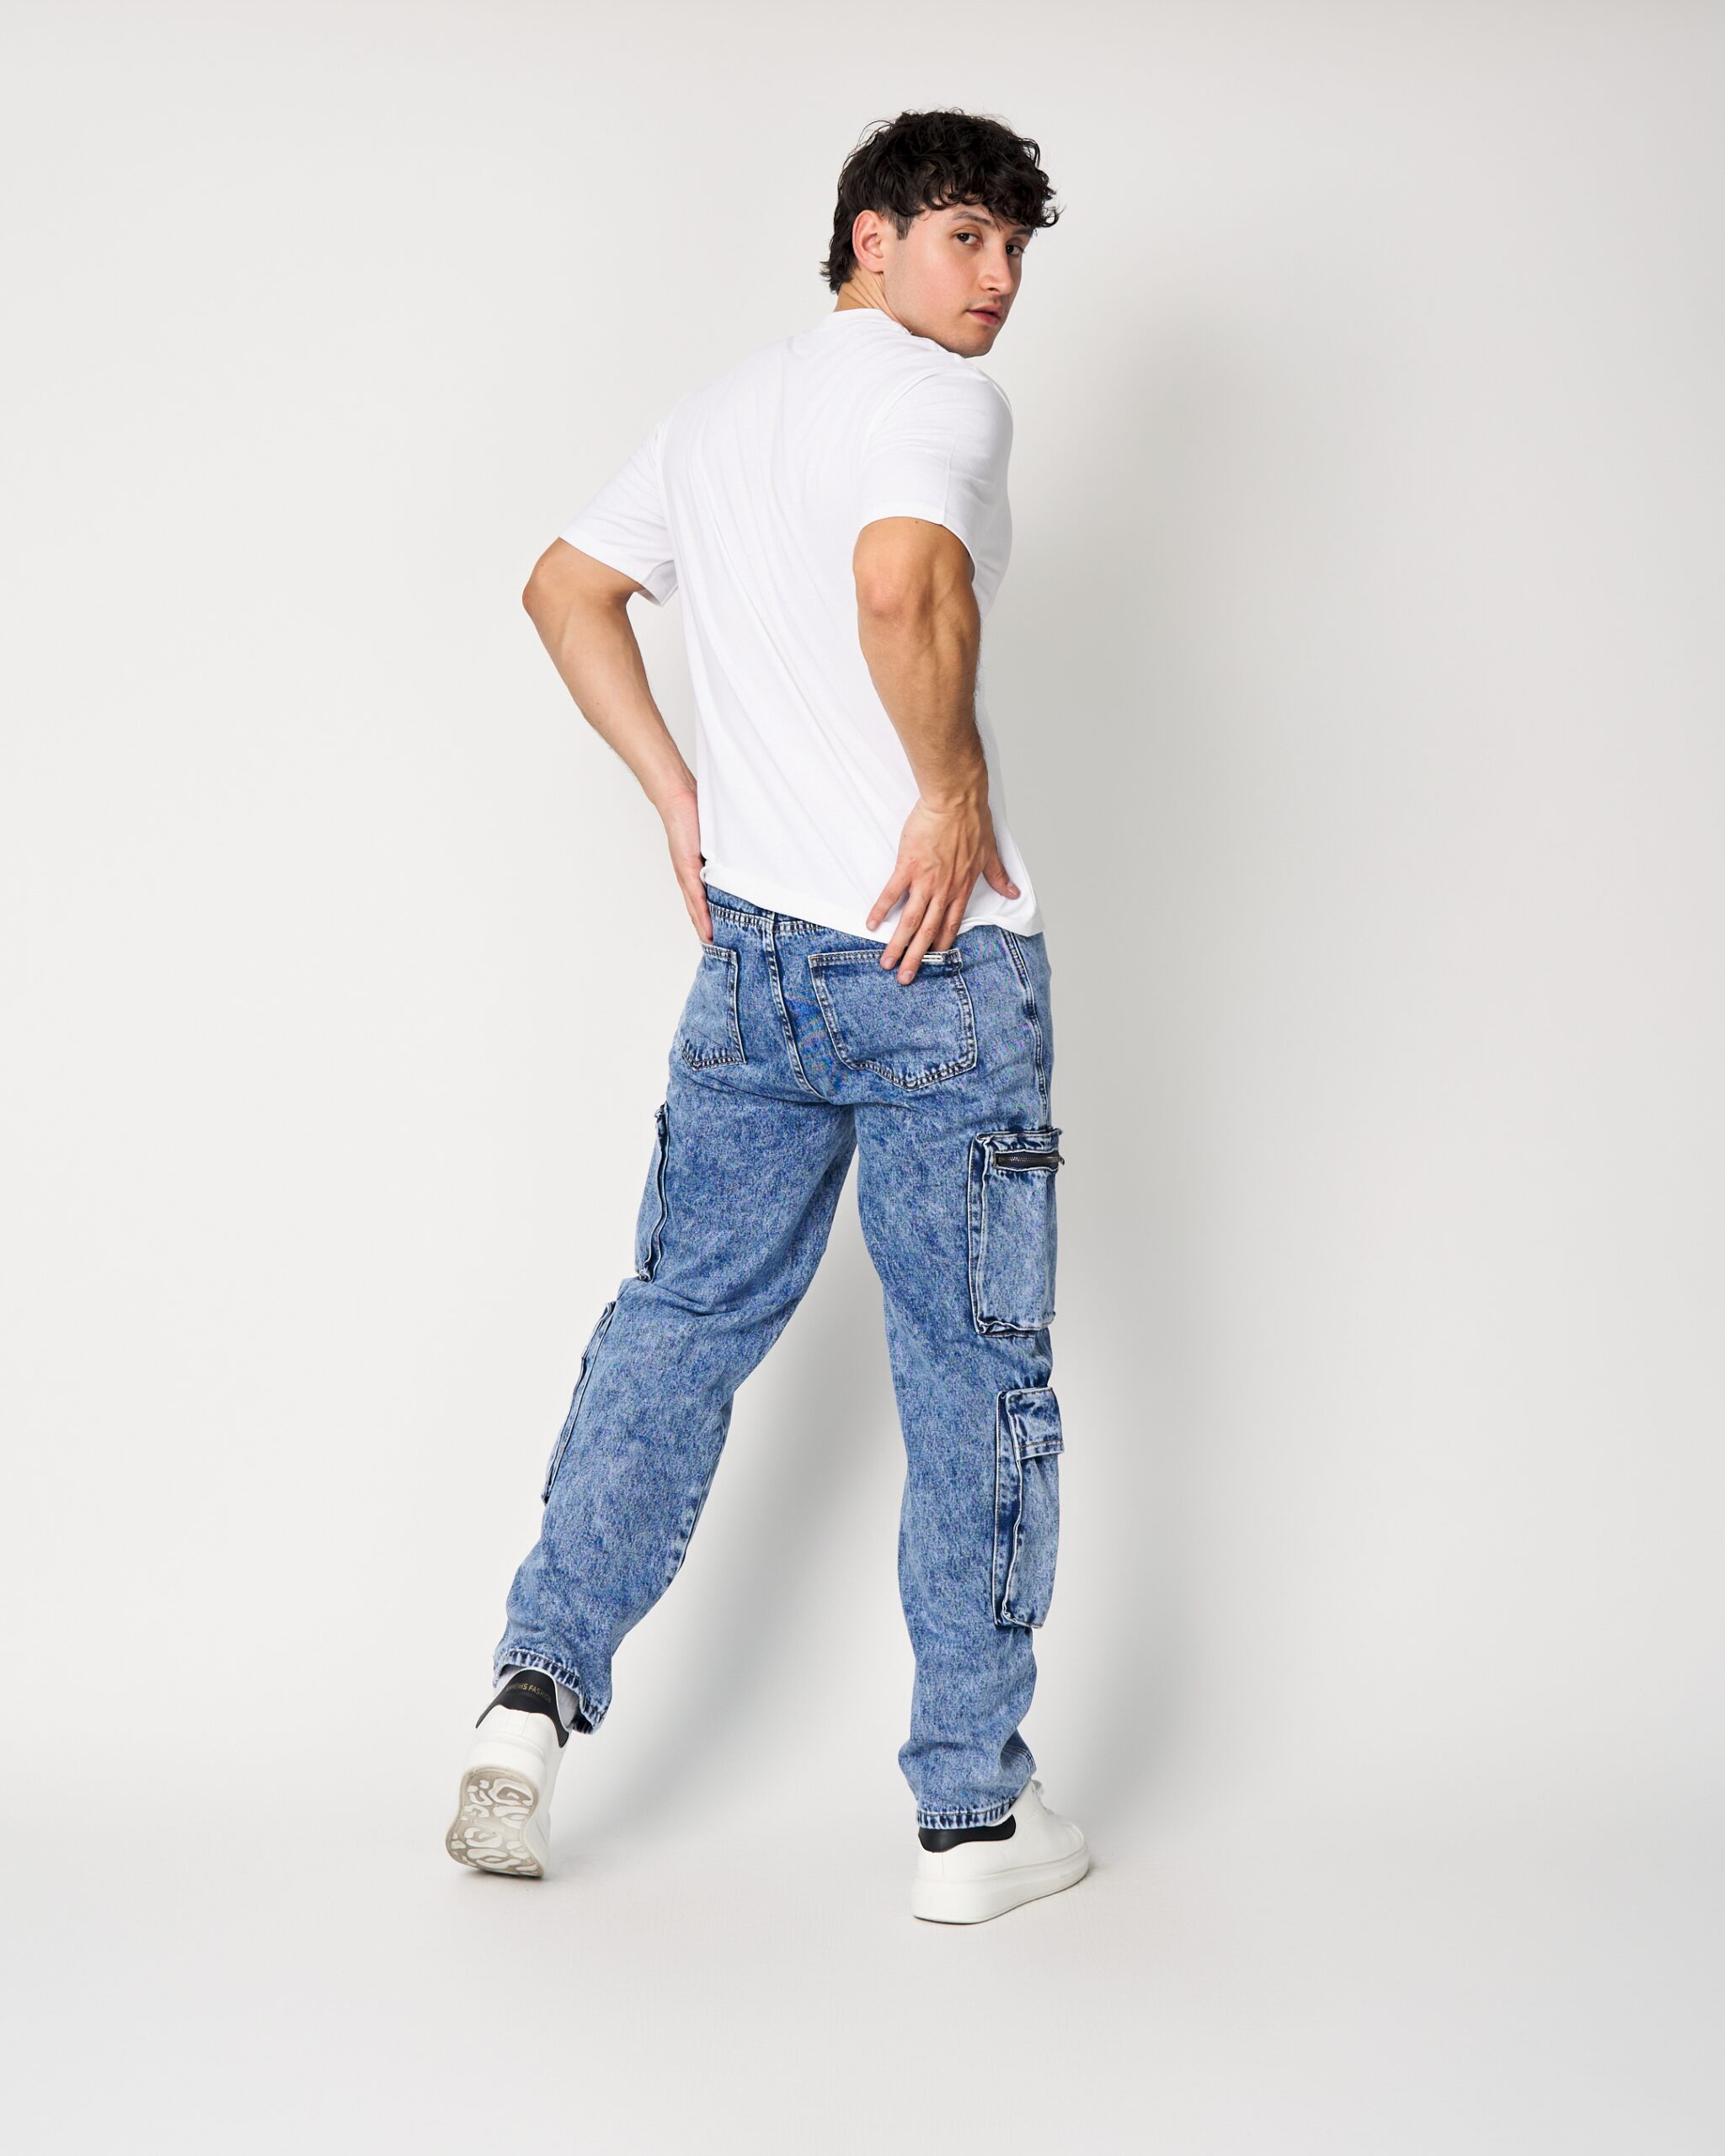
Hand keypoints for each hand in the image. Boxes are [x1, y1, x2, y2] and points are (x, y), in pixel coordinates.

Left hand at [661, 784, 711, 942]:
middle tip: (720, 951)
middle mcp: (688, 877)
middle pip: (697, 911)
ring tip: (713, 947)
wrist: (676, 797)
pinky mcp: (687, 867)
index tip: (720, 938)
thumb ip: (723, 851)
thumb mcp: (714, 839)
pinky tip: (707, 929)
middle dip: (707, 931)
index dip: (709, 921)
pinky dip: (701, 914)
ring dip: (704, 928)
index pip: (702, 902)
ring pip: (695, 908)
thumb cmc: (695, 814)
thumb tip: (741, 859)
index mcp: (695, 872)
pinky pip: (695, 895)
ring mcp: (686, 873)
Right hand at [867, 794, 1018, 981]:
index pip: (950, 925)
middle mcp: (944, 890)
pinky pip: (892, 893)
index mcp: (961, 888)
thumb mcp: (990, 852)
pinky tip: (871, 925)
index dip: (940, 945)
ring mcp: (925, 880)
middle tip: (905, 978)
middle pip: (928, 931)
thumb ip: (999, 876)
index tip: (932, 963)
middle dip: (916, 958)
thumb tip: (1014, 892)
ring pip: (911, 920)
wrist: (956, 799)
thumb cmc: (971, 820)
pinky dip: (881, 909)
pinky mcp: (907, 866)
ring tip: (887, 962)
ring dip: (899, 943)